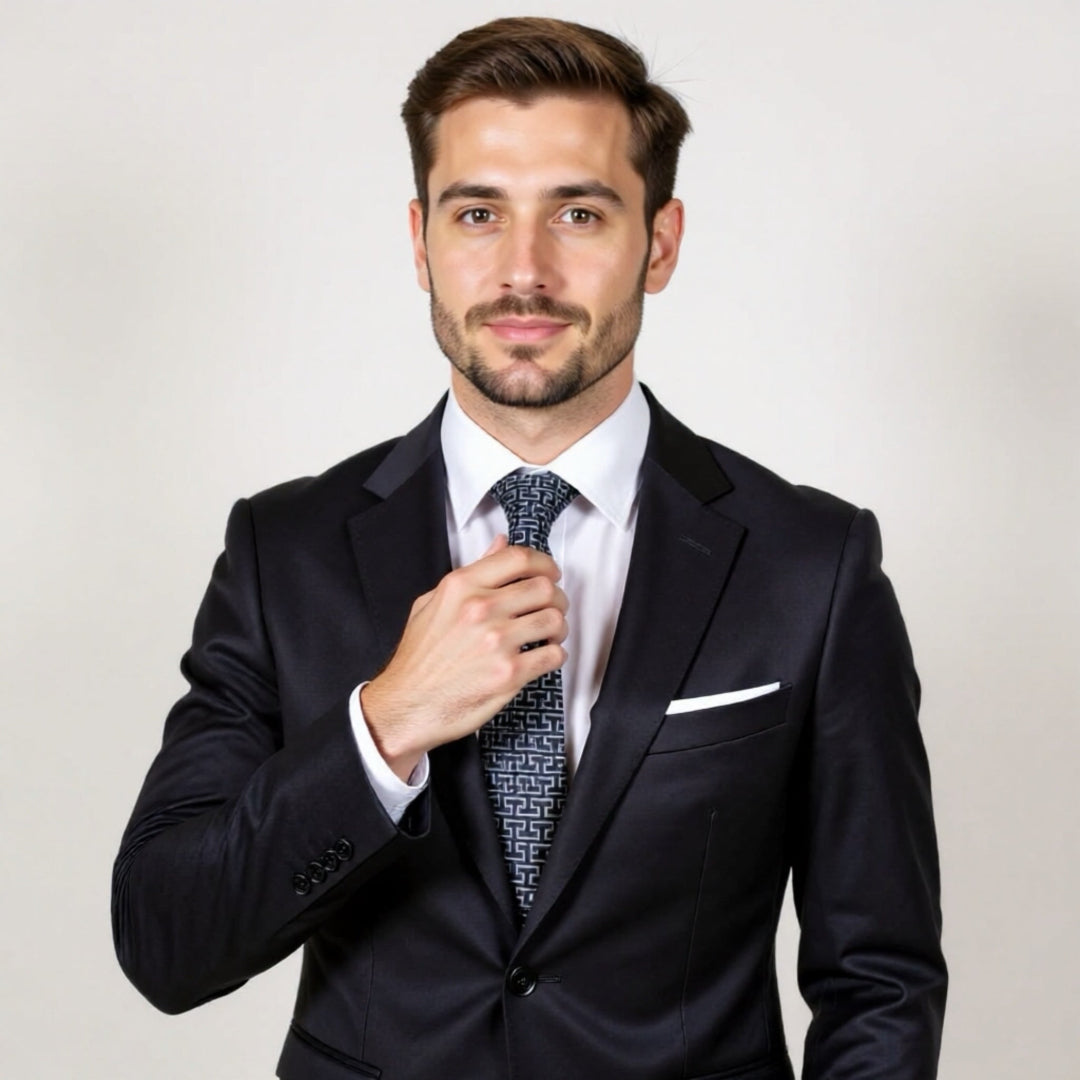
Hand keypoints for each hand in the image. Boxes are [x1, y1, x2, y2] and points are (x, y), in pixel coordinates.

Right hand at [360, 536, 568, 780]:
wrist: (405, 705)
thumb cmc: (418, 659)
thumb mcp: (431, 603)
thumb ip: (471, 572)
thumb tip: (498, 545)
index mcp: (461, 587)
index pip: (518, 558)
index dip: (543, 564)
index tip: (549, 573)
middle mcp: (480, 609)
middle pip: (544, 588)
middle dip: (556, 597)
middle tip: (553, 606)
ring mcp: (496, 641)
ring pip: (554, 620)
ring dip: (558, 627)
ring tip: (550, 634)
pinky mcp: (509, 673)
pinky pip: (553, 655)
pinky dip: (556, 655)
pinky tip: (544, 657)